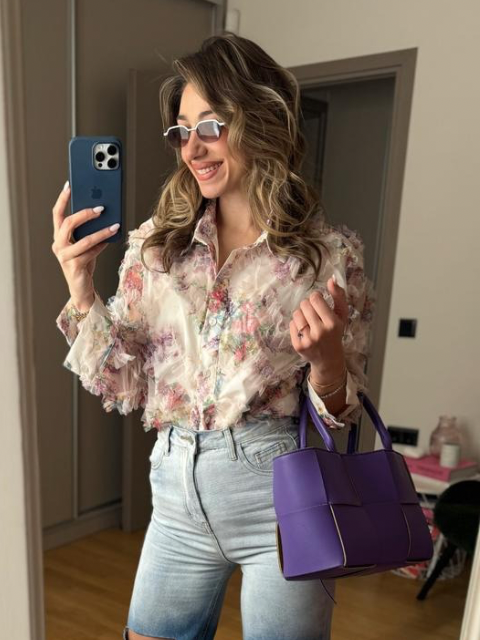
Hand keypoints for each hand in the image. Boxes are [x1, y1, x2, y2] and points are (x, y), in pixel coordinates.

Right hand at [51, 182, 114, 304]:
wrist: (82, 288)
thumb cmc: (84, 263)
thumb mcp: (86, 244)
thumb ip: (89, 231)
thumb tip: (104, 214)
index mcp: (59, 236)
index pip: (57, 214)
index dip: (62, 199)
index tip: (69, 185)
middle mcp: (58, 245)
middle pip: (68, 223)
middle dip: (85, 213)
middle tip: (101, 208)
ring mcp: (65, 256)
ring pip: (84, 239)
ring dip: (101, 231)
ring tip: (114, 225)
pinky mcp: (74, 267)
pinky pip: (91, 252)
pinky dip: (102, 246)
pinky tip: (110, 240)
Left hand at [289, 275, 348, 384]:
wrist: (328, 358)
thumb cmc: (335, 332)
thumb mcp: (341, 315)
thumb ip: (339, 296)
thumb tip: (331, 279)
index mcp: (332, 323)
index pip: (315, 299)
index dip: (315, 298)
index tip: (319, 303)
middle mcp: (320, 332)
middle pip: (304, 304)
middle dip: (308, 306)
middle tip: (314, 314)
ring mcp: (308, 340)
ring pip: (296, 314)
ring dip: (301, 314)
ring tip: (309, 322)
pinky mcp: (298, 346)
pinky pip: (291, 324)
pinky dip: (296, 325)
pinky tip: (304, 331)